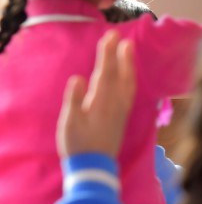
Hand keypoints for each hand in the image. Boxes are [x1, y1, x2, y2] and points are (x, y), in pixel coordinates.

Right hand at [57, 31, 135, 157]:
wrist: (96, 166)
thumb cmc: (78, 145)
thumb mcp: (70, 123)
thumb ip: (74, 100)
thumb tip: (78, 78)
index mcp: (101, 102)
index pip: (105, 72)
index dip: (107, 54)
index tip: (110, 36)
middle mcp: (116, 102)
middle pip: (119, 74)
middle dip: (120, 55)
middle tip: (121, 36)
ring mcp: (122, 109)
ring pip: (128, 81)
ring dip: (128, 64)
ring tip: (129, 49)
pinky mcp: (123, 115)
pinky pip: (130, 90)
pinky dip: (130, 77)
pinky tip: (129, 74)